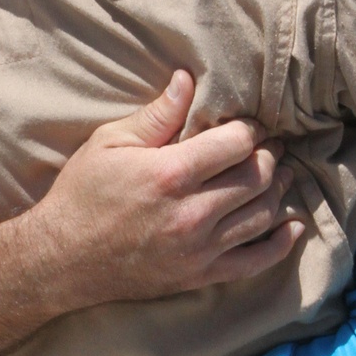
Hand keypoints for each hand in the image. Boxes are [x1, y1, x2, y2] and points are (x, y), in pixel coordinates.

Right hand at [28, 70, 303, 310]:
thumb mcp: (109, 144)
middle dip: (270, 156)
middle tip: (272, 146)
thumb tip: (188, 79)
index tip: (248, 125)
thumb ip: (156, 115)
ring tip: (280, 174)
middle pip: (257, 177)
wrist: (61, 260)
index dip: (250, 129)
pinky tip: (294, 225)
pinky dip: (281, 243)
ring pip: (264, 215)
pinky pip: (256, 262)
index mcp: (170, 173)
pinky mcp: (199, 276)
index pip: (237, 143)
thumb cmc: (81, 195)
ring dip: (279, 191)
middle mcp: (192, 213)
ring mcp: (199, 249)